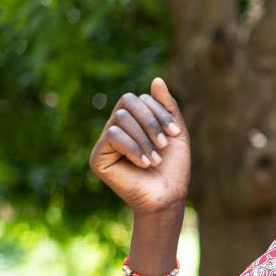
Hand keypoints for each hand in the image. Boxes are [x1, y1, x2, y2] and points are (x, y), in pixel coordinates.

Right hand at [89, 78, 189, 219]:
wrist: (168, 196)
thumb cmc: (174, 168)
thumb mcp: (176, 133)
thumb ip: (167, 106)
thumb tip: (156, 80)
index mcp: (134, 121)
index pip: (139, 99)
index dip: (158, 112)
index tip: (175, 133)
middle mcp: (117, 128)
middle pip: (127, 102)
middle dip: (150, 121)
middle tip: (164, 144)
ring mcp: (106, 142)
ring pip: (120, 118)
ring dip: (144, 139)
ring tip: (155, 159)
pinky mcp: (98, 157)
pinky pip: (112, 135)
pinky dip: (132, 148)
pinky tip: (143, 163)